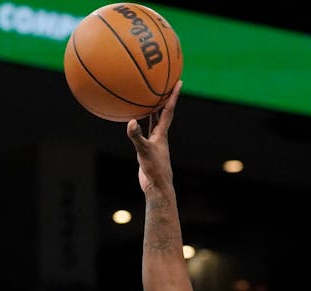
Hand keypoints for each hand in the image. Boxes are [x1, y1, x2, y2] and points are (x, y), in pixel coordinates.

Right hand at [126, 80, 180, 194]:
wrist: (157, 187)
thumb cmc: (154, 170)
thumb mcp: (144, 151)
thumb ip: (137, 137)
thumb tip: (131, 122)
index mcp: (162, 133)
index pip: (169, 110)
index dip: (173, 96)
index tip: (179, 82)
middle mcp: (160, 135)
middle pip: (163, 112)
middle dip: (164, 98)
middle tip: (165, 83)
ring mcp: (154, 142)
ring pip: (154, 121)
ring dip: (153, 109)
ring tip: (150, 96)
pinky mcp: (148, 149)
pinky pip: (144, 131)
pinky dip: (141, 124)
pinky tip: (135, 120)